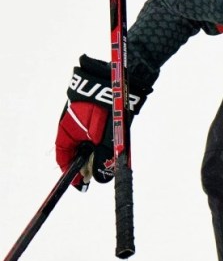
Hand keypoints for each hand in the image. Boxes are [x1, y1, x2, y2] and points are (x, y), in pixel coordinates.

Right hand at [55, 55, 151, 189]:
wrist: (120, 76)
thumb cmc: (106, 102)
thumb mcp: (103, 134)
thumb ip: (101, 155)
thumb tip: (99, 177)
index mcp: (67, 128)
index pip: (63, 154)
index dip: (70, 171)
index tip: (80, 184)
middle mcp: (75, 123)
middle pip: (79, 150)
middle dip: (88, 164)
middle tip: (99, 175)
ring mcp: (89, 117)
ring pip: (93, 141)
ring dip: (101, 152)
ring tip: (111, 162)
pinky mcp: (103, 112)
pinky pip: (104, 132)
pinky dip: (109, 141)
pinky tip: (119, 147)